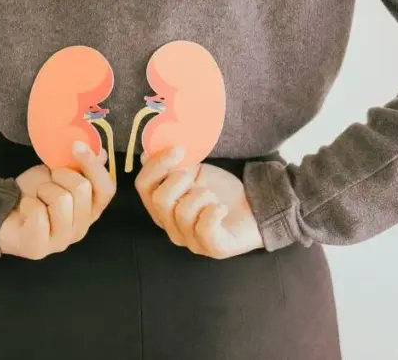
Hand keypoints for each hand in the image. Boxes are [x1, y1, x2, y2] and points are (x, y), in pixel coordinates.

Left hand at [0, 142, 115, 258]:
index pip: (106, 189)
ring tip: (36, 197)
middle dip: (61, 175)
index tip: (76, 146)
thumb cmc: (33, 193)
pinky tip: (25, 209)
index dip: (94, 166)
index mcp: (90, 210)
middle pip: (82, 189)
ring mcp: (61, 241)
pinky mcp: (39, 248)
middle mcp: (80, 228)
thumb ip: (82, 166)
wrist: (1, 210)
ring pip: (61, 200)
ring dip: (43, 190)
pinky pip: (38, 212)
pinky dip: (28, 203)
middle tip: (48, 180)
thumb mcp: (58, 172)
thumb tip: (102, 153)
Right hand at [135, 146, 264, 258]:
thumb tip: (147, 153)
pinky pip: (205, 229)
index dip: (156, 165)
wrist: (254, 208)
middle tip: (194, 176)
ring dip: (201, 195)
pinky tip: (221, 208)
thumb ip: (171, 166)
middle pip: (159, 200)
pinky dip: (214, 212)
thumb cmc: (220, 190)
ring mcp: (191, 241)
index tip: (178, 149)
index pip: (143, 186)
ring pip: (182, 213)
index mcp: (162, 207)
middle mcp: (171, 227)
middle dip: (178, 180)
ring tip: (212, 196)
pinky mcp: (213, 249)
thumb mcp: (195, 173)